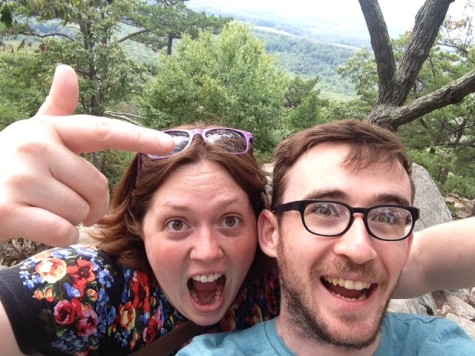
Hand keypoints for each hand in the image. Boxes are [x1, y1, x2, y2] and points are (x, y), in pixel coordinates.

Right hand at [0, 65, 173, 245]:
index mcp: (46, 129)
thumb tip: (67, 69)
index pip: (103, 131)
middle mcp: (33, 146)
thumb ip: (54, 110)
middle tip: (67, 205)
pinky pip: (63, 231)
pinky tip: (36, 227)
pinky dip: (58, 237)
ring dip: (71, 221)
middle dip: (91, 205)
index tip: (169, 142)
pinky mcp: (7, 210)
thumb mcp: (29, 136)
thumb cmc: (5, 168)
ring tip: (45, 211)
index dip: (139, 137)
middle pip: (96, 187)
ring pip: (80, 212)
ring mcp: (19, 177)